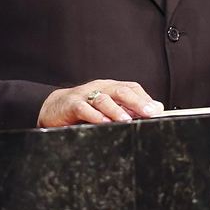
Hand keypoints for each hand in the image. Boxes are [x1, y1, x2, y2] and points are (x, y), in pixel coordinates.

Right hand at [38, 79, 162, 126]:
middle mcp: (99, 88)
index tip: (156, 110)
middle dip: (137, 102)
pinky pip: (84, 108)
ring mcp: (85, 95)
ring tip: (127, 120)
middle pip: (121, 91)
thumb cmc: (83, 109)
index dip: (144, 98)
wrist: (53, 107)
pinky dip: (94, 116)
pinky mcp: (71, 105)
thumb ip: (129, 108)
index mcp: (110, 87)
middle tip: (149, 113)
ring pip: (103, 99)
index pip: (131, 88)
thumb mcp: (107, 108)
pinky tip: (103, 122)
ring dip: (116, 110)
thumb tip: (155, 109)